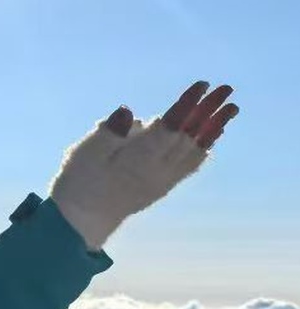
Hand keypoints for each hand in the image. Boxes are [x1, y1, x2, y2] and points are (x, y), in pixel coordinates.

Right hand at [49, 81, 238, 250]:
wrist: (80, 222)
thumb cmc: (79, 183)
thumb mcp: (85, 153)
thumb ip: (109, 131)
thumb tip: (128, 112)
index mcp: (140, 158)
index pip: (170, 126)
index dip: (187, 105)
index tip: (202, 86)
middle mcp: (157, 170)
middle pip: (188, 136)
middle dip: (208, 111)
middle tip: (226, 90)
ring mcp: (161, 181)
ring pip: (193, 151)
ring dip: (212, 129)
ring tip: (229, 111)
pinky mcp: (158, 188)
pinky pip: (187, 168)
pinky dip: (201, 151)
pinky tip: (208, 145)